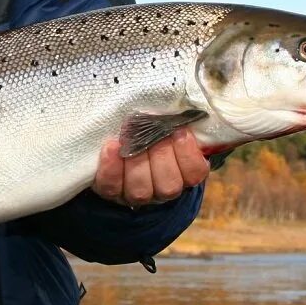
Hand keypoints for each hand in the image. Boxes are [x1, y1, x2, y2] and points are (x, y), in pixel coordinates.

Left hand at [91, 128, 208, 208]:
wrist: (118, 139)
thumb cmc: (149, 128)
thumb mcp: (167, 123)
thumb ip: (176, 120)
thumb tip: (181, 110)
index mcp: (183, 173)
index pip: (195, 173)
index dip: (188, 154)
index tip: (181, 132)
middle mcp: (161, 189)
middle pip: (168, 185)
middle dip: (161, 155)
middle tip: (154, 132)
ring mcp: (135, 194)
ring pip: (141, 190)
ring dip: (136, 161)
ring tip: (130, 138)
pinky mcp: (110, 190)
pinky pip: (111, 186)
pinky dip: (112, 167)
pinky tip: (111, 145)